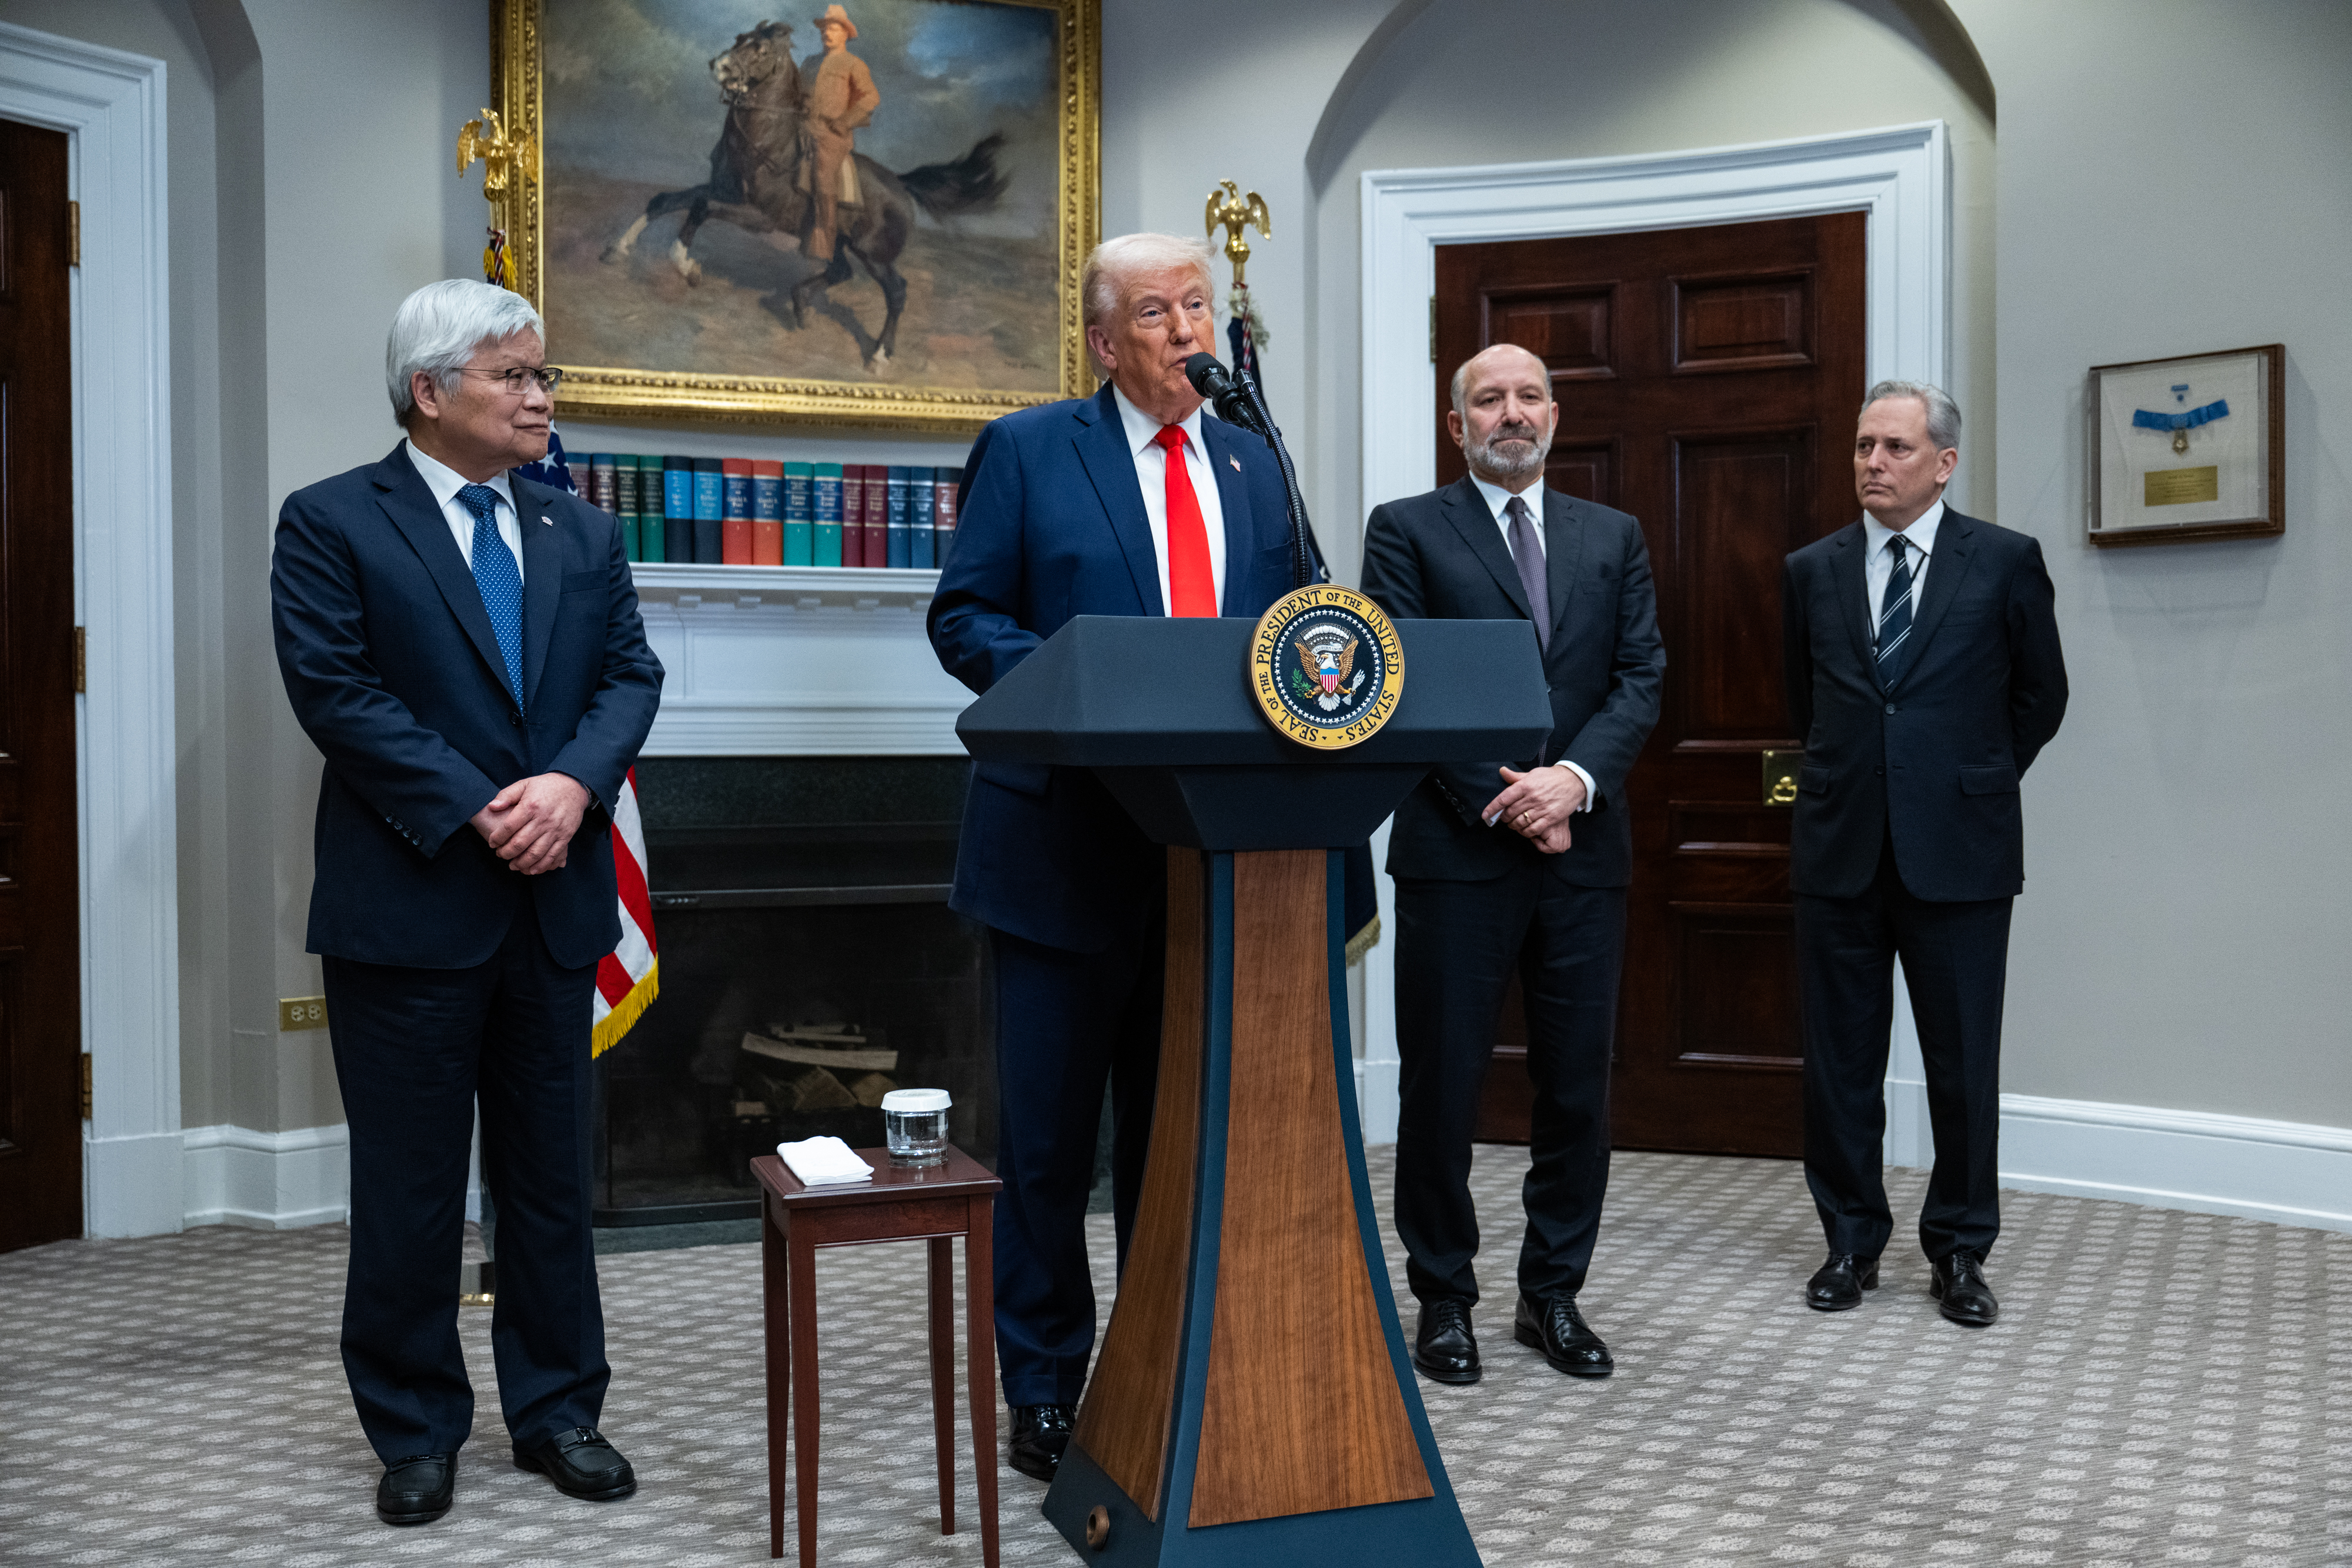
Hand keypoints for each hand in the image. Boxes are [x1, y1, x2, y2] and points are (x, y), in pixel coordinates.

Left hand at [470, 772, 591, 874]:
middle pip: (520, 843)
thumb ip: (506, 795)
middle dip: (506, 853)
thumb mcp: (524, 784)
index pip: (508, 827)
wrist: (573, 787)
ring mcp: (555, 830)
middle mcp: (543, 819)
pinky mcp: (565, 837)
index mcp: (530, 806)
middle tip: (500, 855)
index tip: (492, 843)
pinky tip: (531, 870)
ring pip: (536, 853)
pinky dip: (541, 866)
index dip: (497, 838)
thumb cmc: (546, 786)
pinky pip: (553, 855)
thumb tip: (491, 807)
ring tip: (513, 865)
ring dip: (521, 863)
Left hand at [1481, 765, 1585, 854]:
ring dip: (1514, 826)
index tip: (1485, 815)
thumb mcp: (1532, 774)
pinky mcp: (1550, 817)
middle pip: (1510, 812)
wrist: (1573, 781)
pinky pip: (1533, 829)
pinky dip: (1526, 832)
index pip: (1504, 798)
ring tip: (1513, 824)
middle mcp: (1532, 797)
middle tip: (1504, 818)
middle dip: (1504, 818)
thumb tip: (1502, 771)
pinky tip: (1525, 830)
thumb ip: (1515, 777)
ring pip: (1520, 822)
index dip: (1492, 808)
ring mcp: (1541, 808)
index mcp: (1525, 785)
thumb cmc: (1551, 777)